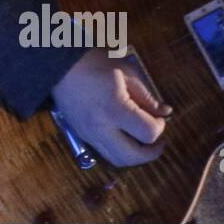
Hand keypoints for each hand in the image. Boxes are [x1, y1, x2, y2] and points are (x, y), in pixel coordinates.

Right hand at [50, 48, 172, 166]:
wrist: (58, 66)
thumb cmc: (94, 63)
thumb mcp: (125, 72)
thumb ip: (146, 95)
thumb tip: (164, 112)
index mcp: (114, 109)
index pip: (147, 133)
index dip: (159, 127)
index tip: (158, 117)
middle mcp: (101, 127)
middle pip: (132, 157)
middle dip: (151, 153)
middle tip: (158, 141)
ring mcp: (89, 134)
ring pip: (117, 160)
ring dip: (134, 156)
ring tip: (141, 142)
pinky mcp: (81, 135)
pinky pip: (104, 152)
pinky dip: (119, 150)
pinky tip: (123, 136)